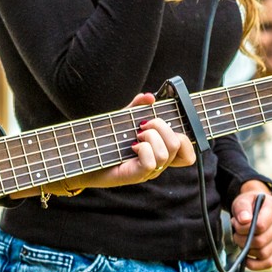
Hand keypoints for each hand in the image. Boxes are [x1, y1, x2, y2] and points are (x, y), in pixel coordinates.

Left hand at [68, 93, 195, 190]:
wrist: (83, 158)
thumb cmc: (105, 141)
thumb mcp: (123, 120)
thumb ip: (136, 107)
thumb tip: (149, 97)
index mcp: (160, 151)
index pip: (188, 150)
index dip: (186, 135)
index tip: (166, 120)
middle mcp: (159, 163)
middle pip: (180, 144)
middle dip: (162, 126)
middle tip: (142, 125)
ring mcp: (149, 171)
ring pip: (166, 152)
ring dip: (150, 137)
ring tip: (135, 136)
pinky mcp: (136, 175)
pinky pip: (151, 162)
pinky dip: (143, 149)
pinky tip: (131, 147)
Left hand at [231, 181, 271, 269]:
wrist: (255, 207)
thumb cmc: (249, 204)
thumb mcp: (242, 200)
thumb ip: (242, 208)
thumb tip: (244, 221)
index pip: (260, 225)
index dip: (244, 228)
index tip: (235, 223)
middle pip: (261, 241)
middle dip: (242, 240)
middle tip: (235, 233)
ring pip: (263, 253)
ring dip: (246, 250)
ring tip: (240, 239)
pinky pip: (269, 263)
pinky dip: (255, 265)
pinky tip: (245, 258)